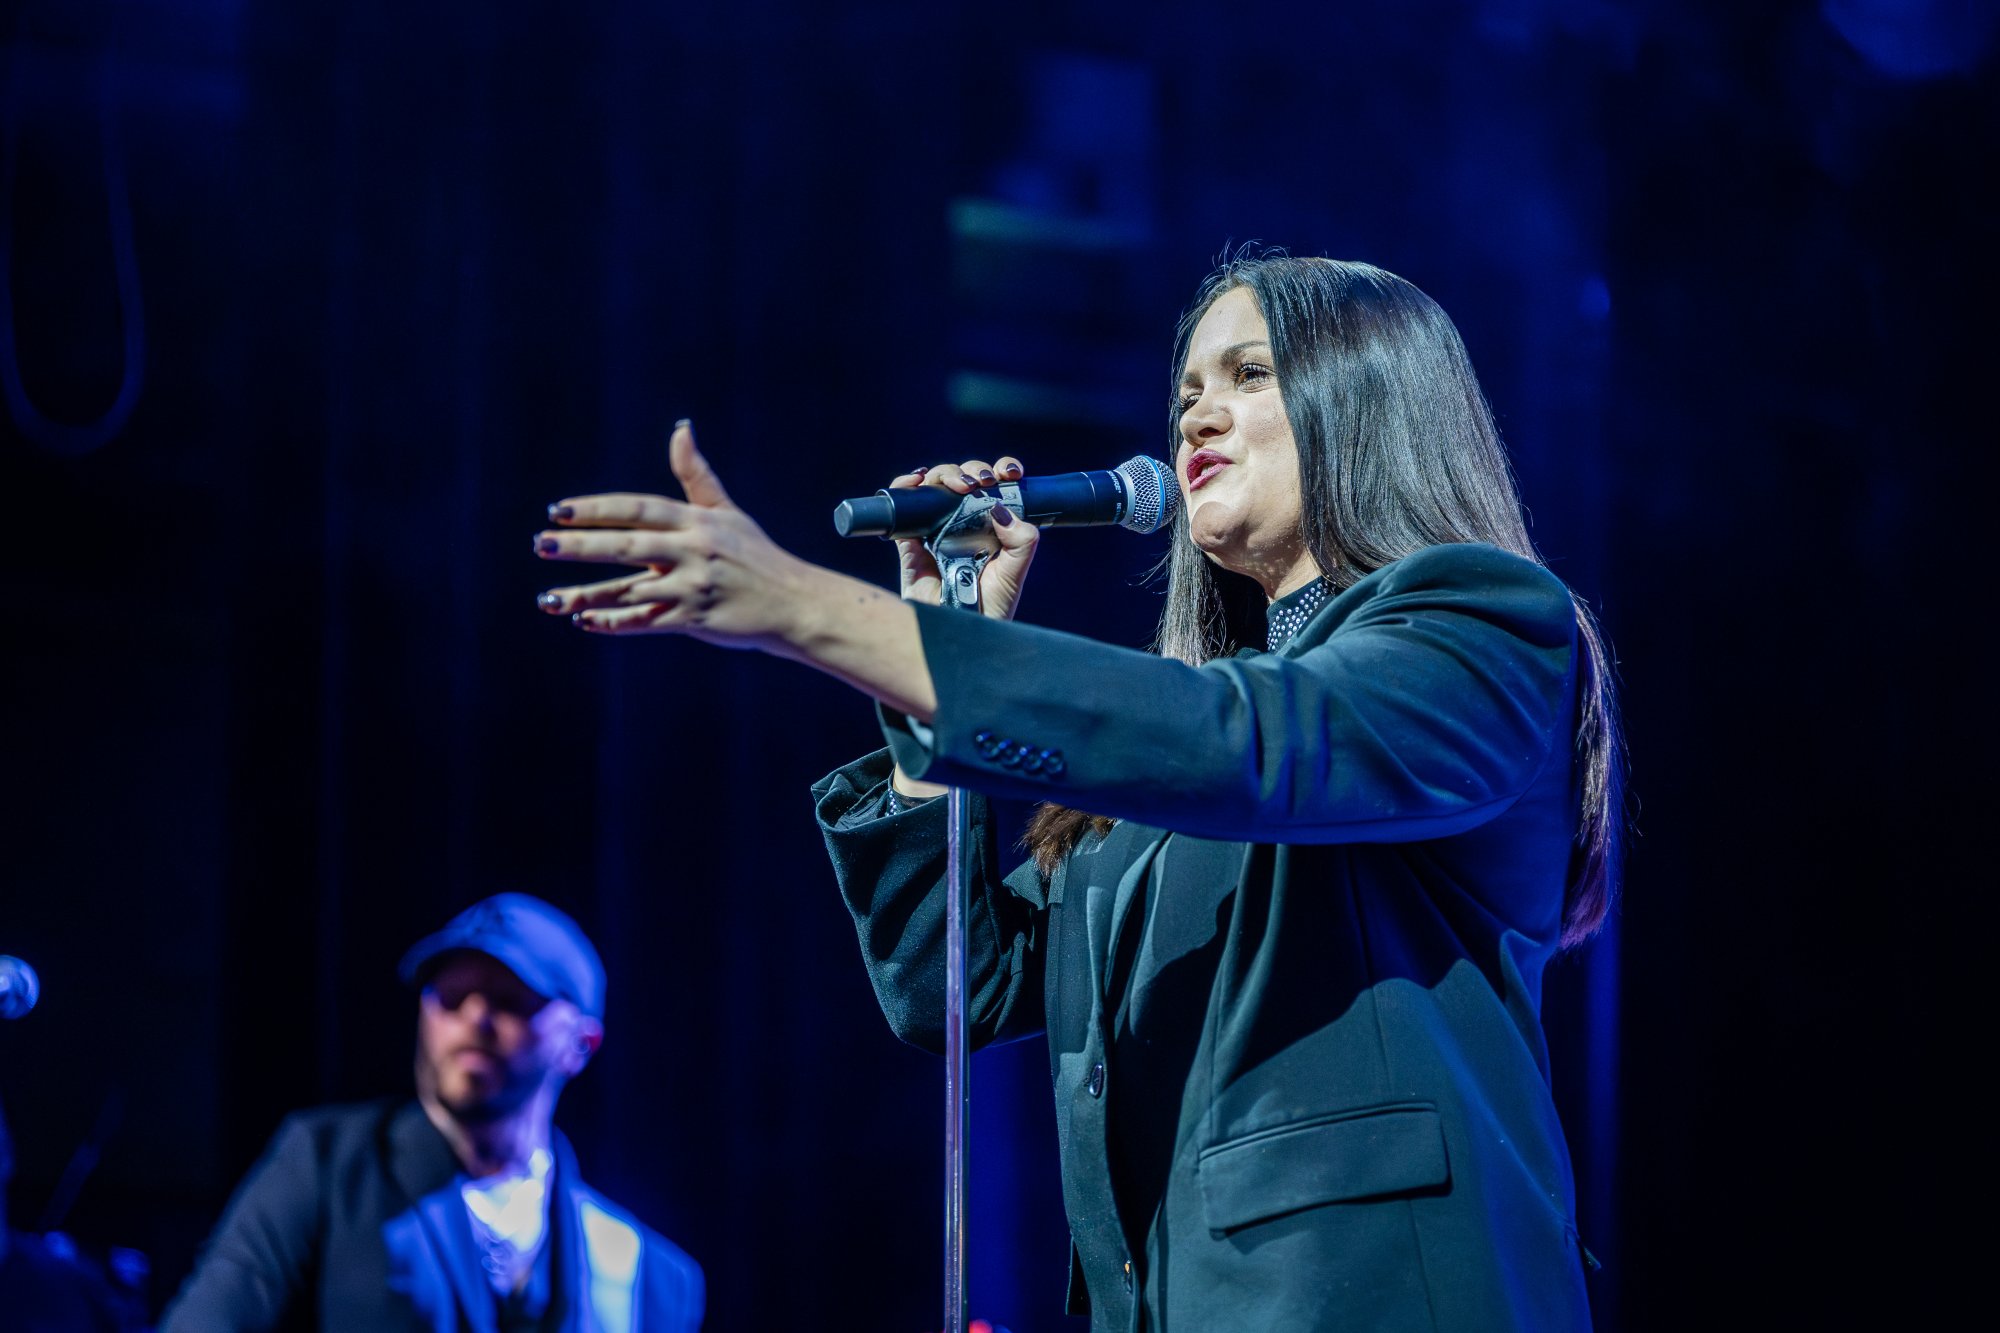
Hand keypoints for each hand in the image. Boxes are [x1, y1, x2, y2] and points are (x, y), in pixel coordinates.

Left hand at [533, 421, 830, 650]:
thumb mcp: (727, 512)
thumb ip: (696, 475)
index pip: (638, 508)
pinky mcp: (696, 619)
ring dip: (587, 593)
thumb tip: (680, 428)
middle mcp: (694, 551)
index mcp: (697, 521)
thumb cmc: (757, 557)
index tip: (558, 509)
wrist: (795, 604)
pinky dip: (616, 622)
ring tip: (548, 598)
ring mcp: (694, 586)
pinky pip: (647, 621)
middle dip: (582, 544)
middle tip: (541, 544)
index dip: (596, 508)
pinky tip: (585, 621)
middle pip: (628, 544)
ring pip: (630, 589)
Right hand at [889, 456, 1039, 620]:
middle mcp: (963, 524)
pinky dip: (905, 487)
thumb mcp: (1016, 571)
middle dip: (971, 471)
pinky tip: (916, 481)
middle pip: (962, 481)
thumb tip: (999, 507)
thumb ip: (1022, 540)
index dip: (1000, 471)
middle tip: (979, 483)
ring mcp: (936, 531)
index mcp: (991, 526)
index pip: (995, 487)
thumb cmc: (991, 606)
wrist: (963, 632)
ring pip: (934, 487)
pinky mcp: (911, 543)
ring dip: (943, 474)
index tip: (1008, 473)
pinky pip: (904, 508)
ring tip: (955, 484)